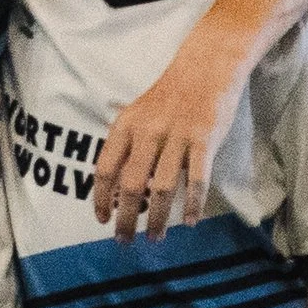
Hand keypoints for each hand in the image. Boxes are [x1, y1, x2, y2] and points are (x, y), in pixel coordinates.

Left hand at [93, 47, 242, 235]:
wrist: (206, 66)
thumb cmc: (169, 95)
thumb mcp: (137, 114)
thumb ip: (126, 145)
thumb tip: (117, 187)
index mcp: (126, 126)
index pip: (105, 169)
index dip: (100, 198)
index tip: (102, 219)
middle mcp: (148, 132)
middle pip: (130, 185)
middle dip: (125, 218)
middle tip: (124, 241)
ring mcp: (177, 136)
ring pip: (162, 188)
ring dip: (158, 219)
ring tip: (155, 238)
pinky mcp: (204, 139)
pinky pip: (197, 179)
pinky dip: (193, 203)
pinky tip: (190, 221)